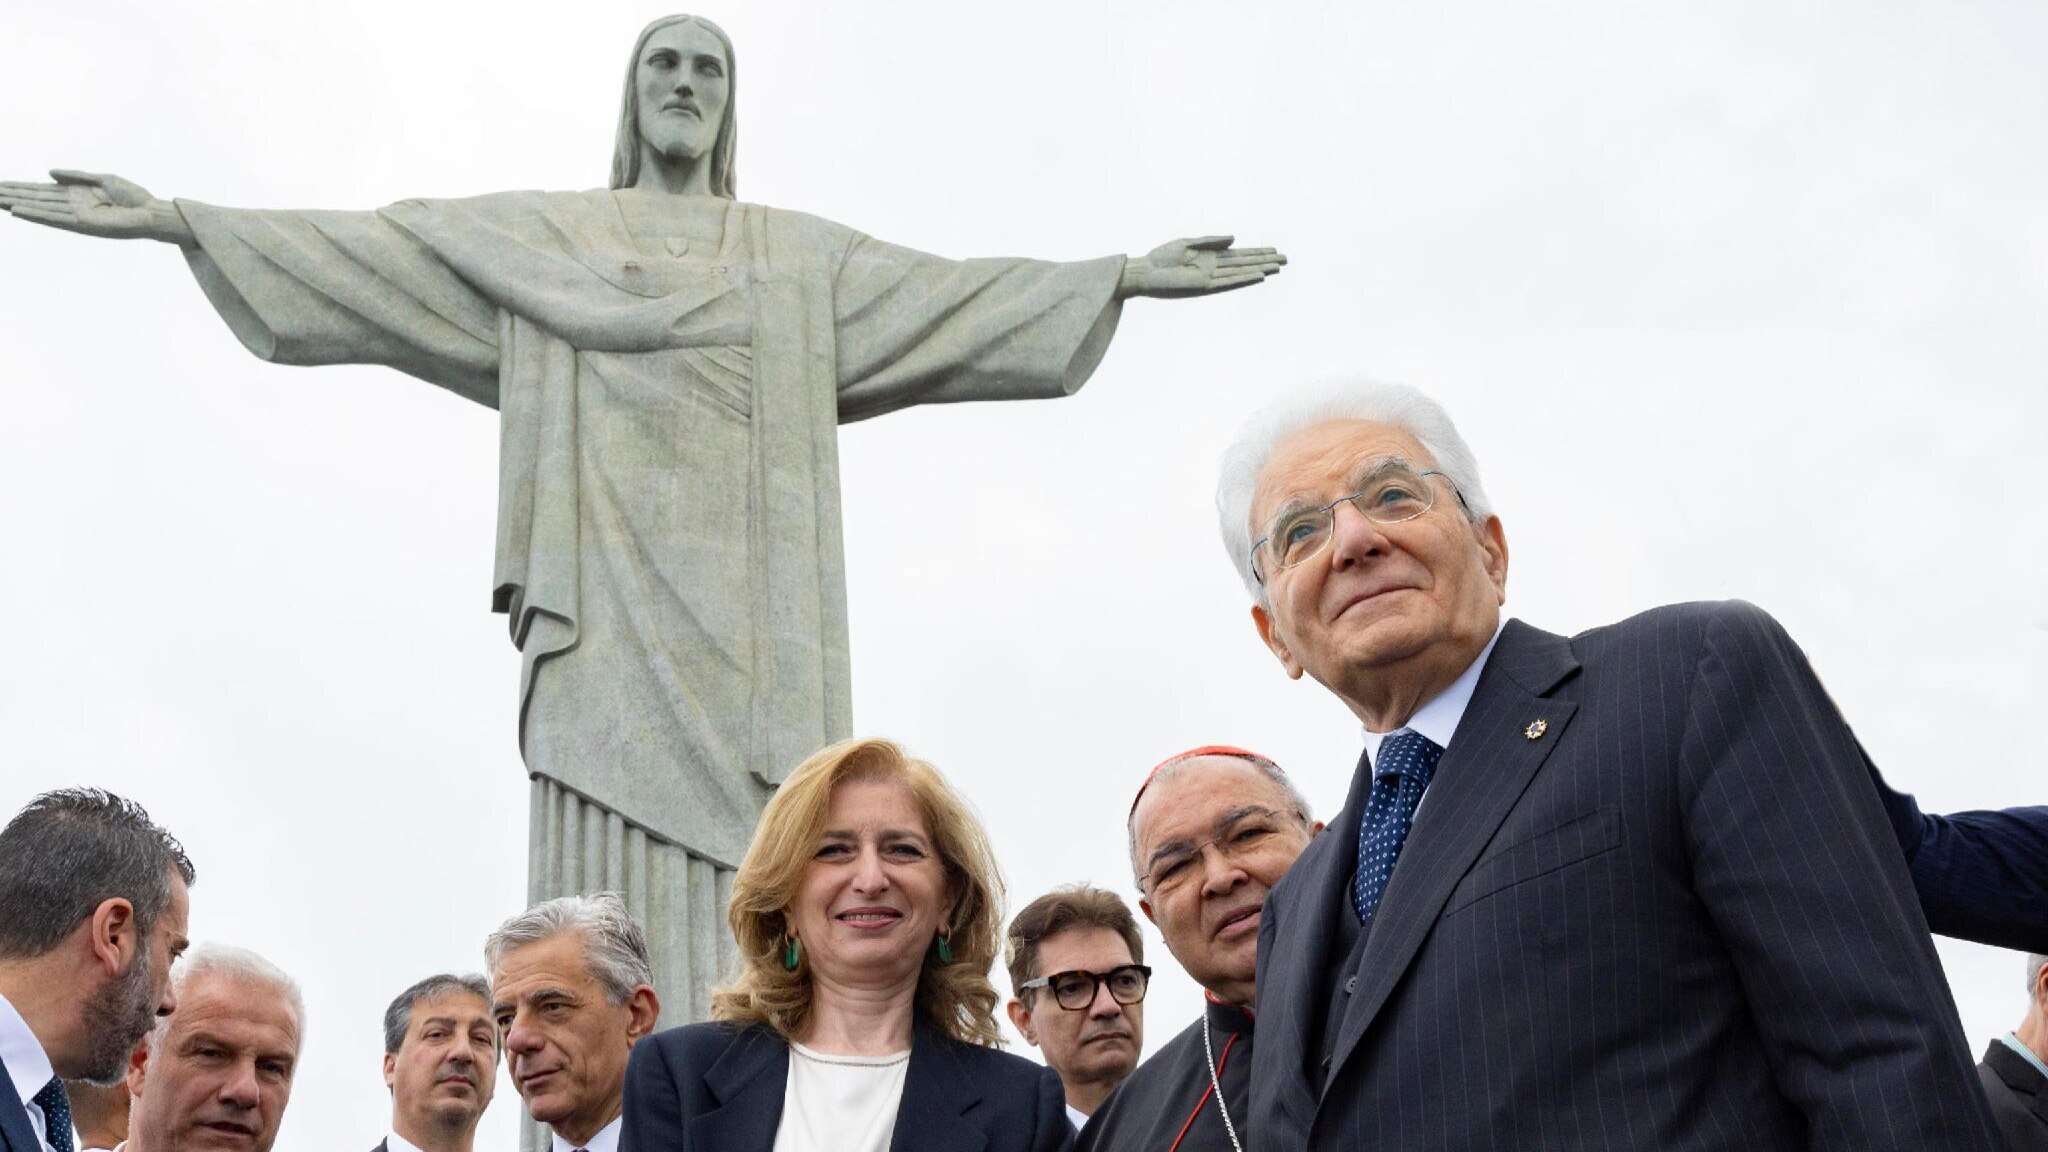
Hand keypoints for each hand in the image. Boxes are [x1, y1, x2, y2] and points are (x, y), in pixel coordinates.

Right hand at [0, 170, 191, 243]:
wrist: (151, 213)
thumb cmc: (133, 197)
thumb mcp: (102, 179)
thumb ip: (75, 176)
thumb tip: (48, 174)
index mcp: (75, 193)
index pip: (40, 190)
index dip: (20, 187)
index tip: (0, 184)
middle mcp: (71, 205)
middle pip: (34, 198)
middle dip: (11, 195)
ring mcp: (75, 216)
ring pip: (38, 208)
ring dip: (16, 204)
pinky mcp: (82, 225)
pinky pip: (54, 218)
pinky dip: (35, 214)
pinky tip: (17, 210)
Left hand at [1118, 235, 1285, 298]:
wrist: (1146, 271)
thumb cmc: (1162, 257)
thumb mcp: (1188, 243)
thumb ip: (1211, 240)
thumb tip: (1235, 238)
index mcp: (1210, 256)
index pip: (1239, 254)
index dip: (1257, 252)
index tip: (1274, 250)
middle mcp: (1214, 268)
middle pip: (1245, 263)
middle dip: (1264, 261)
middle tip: (1285, 260)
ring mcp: (1211, 278)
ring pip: (1240, 273)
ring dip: (1259, 270)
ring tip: (1277, 268)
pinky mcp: (1204, 286)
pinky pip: (1228, 282)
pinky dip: (1244, 279)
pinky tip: (1258, 276)